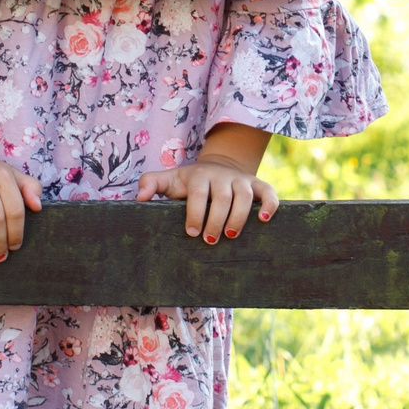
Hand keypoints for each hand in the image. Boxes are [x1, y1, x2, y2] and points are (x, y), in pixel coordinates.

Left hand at [136, 155, 278, 242]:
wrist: (216, 167)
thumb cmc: (188, 182)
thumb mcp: (169, 180)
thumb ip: (151, 184)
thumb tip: (139, 198)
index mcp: (199, 176)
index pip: (198, 193)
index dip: (196, 213)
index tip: (192, 232)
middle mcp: (222, 175)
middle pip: (222, 197)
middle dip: (217, 220)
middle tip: (211, 241)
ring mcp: (241, 179)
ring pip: (245, 196)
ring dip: (239, 217)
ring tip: (231, 236)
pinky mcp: (258, 184)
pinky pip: (268, 192)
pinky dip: (269, 205)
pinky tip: (263, 220)